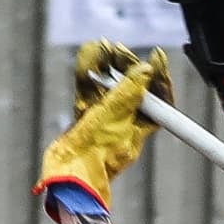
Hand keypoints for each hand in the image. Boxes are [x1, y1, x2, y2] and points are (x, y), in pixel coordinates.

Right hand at [36, 39, 175, 212]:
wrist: (65, 177)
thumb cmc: (94, 154)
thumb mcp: (114, 118)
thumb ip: (128, 92)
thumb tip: (147, 70)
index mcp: (138, 129)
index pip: (157, 100)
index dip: (157, 78)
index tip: (156, 57)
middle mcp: (122, 125)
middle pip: (130, 89)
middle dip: (126, 67)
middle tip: (118, 49)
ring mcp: (101, 122)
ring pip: (107, 87)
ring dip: (105, 65)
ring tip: (100, 46)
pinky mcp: (83, 119)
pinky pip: (88, 92)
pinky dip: (88, 73)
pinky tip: (89, 55)